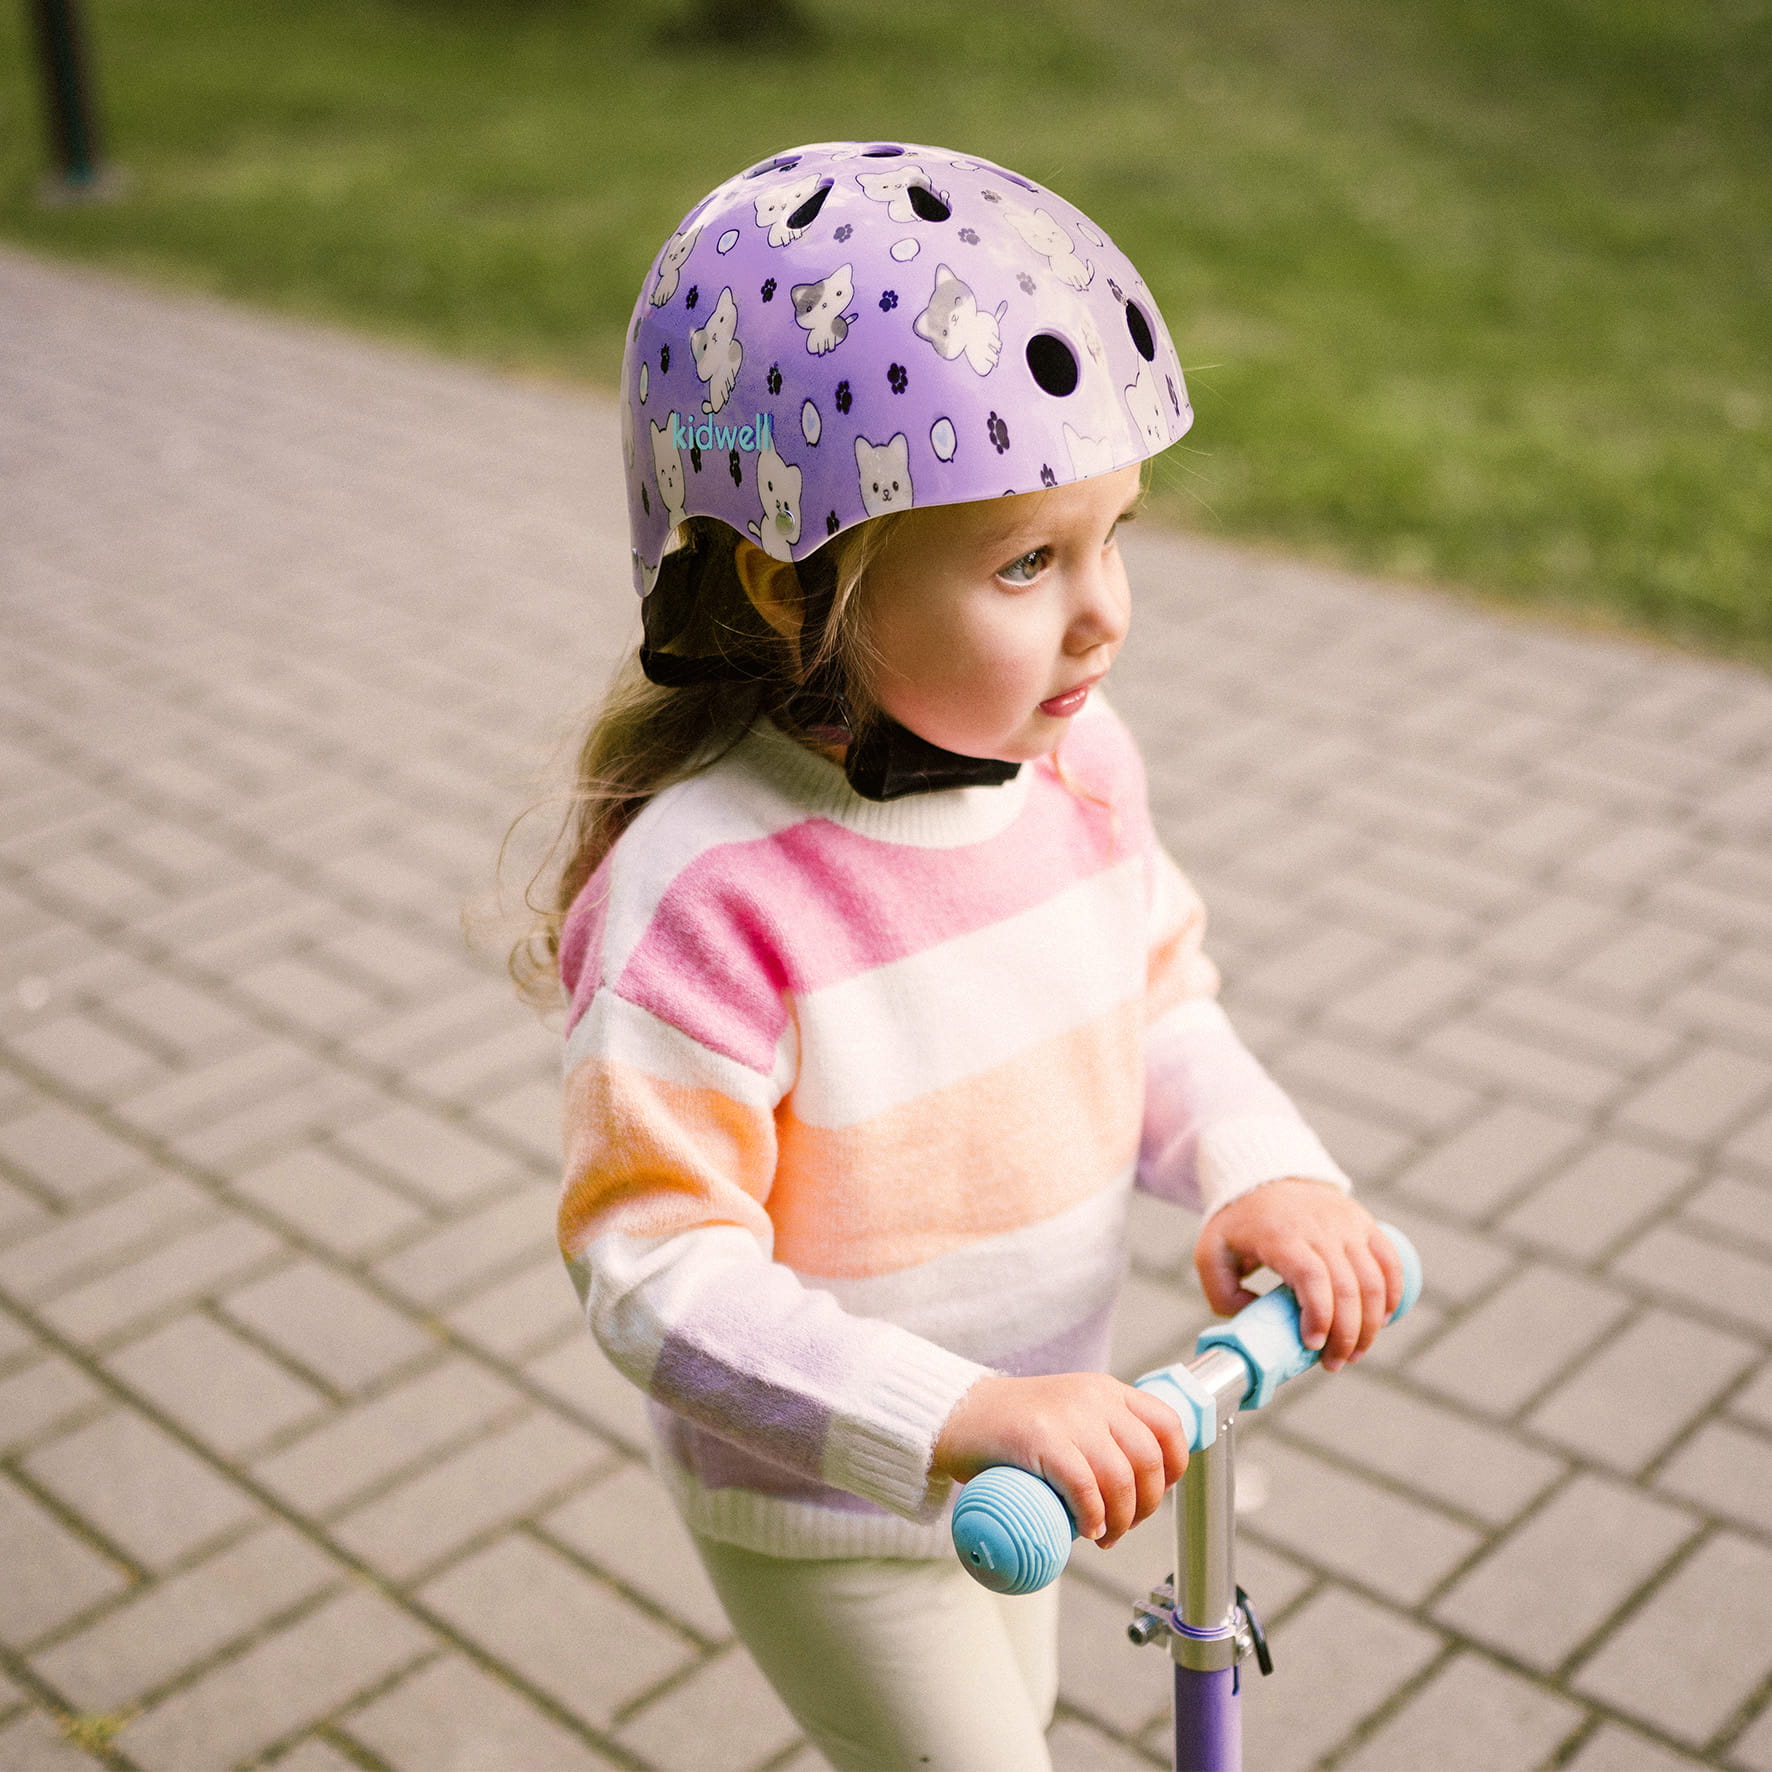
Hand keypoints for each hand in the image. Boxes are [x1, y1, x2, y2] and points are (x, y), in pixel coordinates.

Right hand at [933, 1372, 1188, 1548]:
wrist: (957, 1415)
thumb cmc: (1013, 1427)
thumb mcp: (1071, 1414)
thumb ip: (1103, 1432)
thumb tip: (1142, 1486)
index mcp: (1107, 1391)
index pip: (1168, 1425)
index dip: (1174, 1468)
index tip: (1158, 1494)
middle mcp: (1093, 1397)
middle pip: (1148, 1460)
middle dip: (1146, 1506)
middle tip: (1123, 1527)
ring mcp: (1067, 1415)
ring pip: (1120, 1478)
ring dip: (1120, 1520)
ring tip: (1102, 1535)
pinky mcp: (1040, 1438)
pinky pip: (1084, 1485)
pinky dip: (1092, 1515)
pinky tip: (1086, 1529)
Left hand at [1196, 1178, 1402, 1372]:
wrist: (1265, 1176)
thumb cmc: (1238, 1222)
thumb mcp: (1210, 1253)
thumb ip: (1222, 1293)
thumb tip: (1257, 1324)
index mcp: (1281, 1235)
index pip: (1312, 1278)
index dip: (1319, 1316)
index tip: (1312, 1345)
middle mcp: (1319, 1227)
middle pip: (1347, 1287)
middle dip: (1346, 1335)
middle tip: (1333, 1363)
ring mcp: (1346, 1223)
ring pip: (1373, 1280)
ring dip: (1371, 1325)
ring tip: (1355, 1352)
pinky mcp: (1363, 1222)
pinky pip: (1389, 1261)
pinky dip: (1394, 1295)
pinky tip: (1383, 1320)